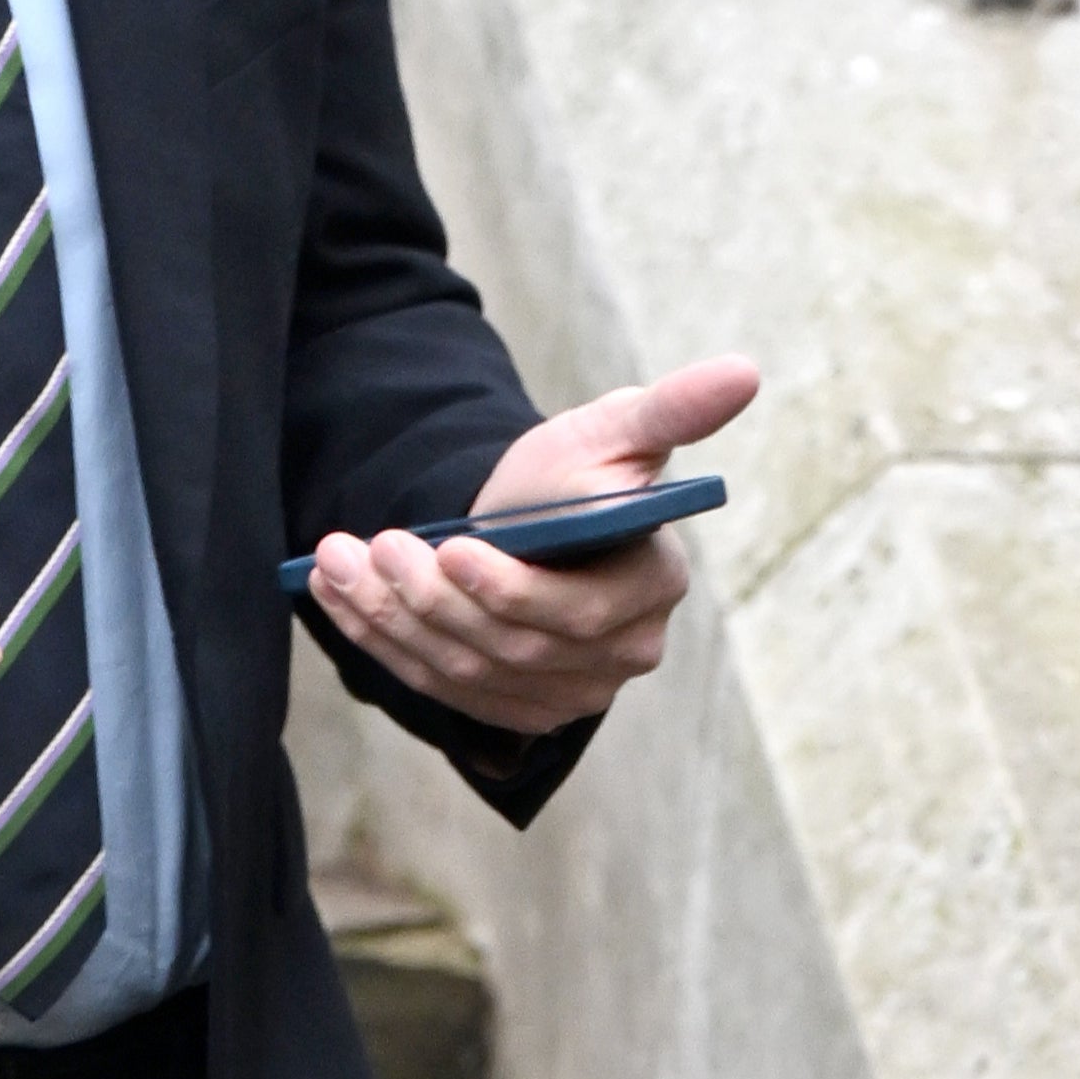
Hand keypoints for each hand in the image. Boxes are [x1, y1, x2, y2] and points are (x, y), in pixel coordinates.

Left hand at [305, 355, 759, 736]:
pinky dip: (377, 641)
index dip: (509, 590)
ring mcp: (566, 692)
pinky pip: (437, 687)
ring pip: (464, 670)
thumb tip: (743, 370)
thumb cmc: (569, 473)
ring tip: (338, 557)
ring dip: (390, 616)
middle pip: (510, 649)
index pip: (577, 616)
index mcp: (650, 590)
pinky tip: (336, 593)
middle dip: (430, 598)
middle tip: (374, 541)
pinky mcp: (512, 708)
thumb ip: (671, 409)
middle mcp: (618, 655)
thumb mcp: (612, 431)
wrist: (515, 516)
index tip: (448, 547)